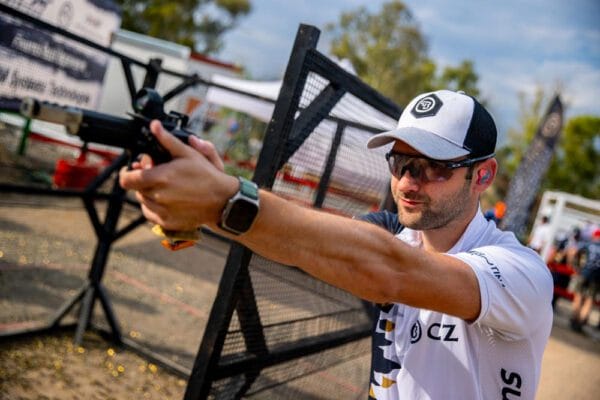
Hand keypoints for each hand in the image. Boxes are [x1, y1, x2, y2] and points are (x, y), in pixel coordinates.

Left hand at [119, 120, 237, 230]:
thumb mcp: (188, 153)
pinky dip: (155, 207)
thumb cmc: (207, 176)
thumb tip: (154, 126)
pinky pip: (151, 214)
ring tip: (166, 187)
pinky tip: (168, 200)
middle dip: (143, 181)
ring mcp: (162, 211)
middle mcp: (158, 196)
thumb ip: (167, 140)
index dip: (127, 173)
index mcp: (159, 178)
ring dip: (149, 193)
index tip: (135, 169)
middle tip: (158, 175)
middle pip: (136, 189)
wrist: (222, 200)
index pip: (127, 179)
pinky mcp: (167, 222)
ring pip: (143, 201)